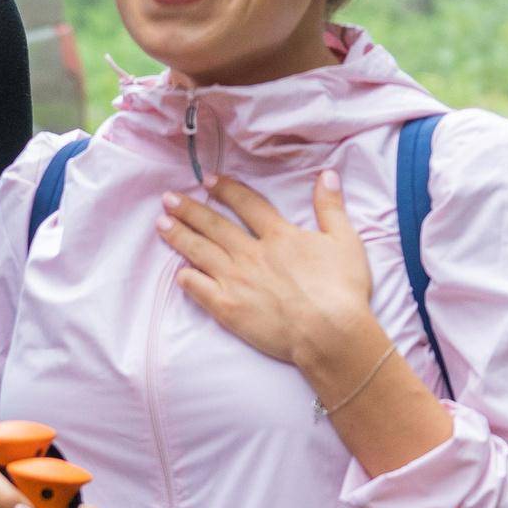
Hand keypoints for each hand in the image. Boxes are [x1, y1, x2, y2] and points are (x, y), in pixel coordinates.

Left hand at [157, 169, 450, 476]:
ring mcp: (236, 280)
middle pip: (214, 225)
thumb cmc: (343, 290)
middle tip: (168, 198)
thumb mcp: (346, 241)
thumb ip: (331, 206)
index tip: (207, 181)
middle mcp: (252, 253)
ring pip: (200, 252)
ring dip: (179, 236)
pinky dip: (186, 278)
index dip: (225, 189)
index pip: (245, 203)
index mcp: (279, 235)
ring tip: (161, 224)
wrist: (330, 334)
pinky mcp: (228, 308)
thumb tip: (327, 174)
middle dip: (189, 209)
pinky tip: (177, 272)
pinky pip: (199, 289)